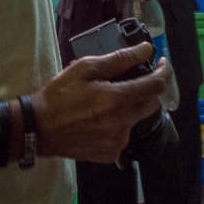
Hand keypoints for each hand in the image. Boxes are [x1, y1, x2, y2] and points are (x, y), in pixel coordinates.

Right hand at [32, 43, 172, 163]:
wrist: (38, 128)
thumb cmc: (60, 94)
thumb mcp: (86, 69)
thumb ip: (120, 59)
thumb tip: (147, 50)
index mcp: (117, 100)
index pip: (156, 85)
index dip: (165, 72)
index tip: (163, 63)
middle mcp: (122, 123)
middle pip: (151, 104)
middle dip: (146, 90)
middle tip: (128, 82)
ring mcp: (117, 142)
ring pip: (136, 120)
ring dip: (130, 108)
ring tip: (106, 103)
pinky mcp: (110, 154)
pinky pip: (124, 135)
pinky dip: (118, 125)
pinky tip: (100, 120)